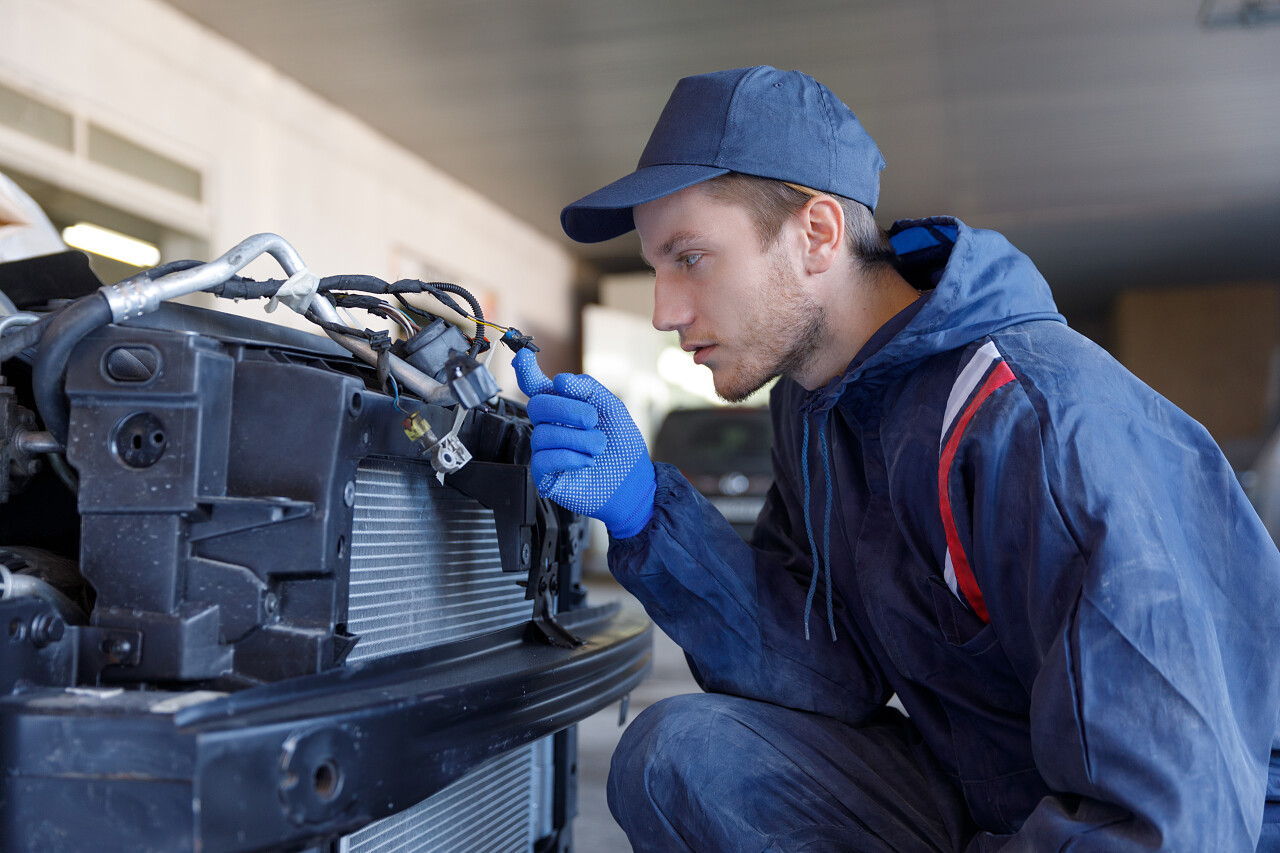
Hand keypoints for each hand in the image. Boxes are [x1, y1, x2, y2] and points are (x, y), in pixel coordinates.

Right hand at [513, 349, 654, 537]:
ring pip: (543, 433)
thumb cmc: (623, 449)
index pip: (538, 386)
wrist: (632, 485)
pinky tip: (586, 463)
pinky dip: (570, 458)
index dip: (527, 371)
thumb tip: (559, 380)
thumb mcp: (613, 411)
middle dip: (567, 409)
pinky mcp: (544, 474)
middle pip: (537, 405)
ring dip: (579, 439)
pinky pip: (543, 458)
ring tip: (598, 448)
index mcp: (565, 408)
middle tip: (592, 421)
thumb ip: (589, 390)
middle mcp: (551, 426)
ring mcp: (546, 450)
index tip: (525, 357)